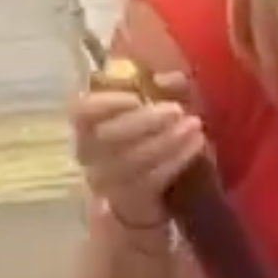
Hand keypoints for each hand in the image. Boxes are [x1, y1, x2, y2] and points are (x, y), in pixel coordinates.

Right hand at [71, 74, 203, 227]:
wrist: (156, 192)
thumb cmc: (155, 139)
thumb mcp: (160, 108)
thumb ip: (165, 87)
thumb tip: (169, 78)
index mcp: (88, 125)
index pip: (81, 112)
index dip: (106, 103)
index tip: (137, 97)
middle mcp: (89, 153)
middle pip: (106, 136)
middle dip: (145, 121)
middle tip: (177, 110)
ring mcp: (107, 180)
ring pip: (130, 160)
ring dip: (167, 140)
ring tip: (194, 126)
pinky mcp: (130, 199)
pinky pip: (150, 180)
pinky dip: (175, 160)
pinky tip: (196, 145)